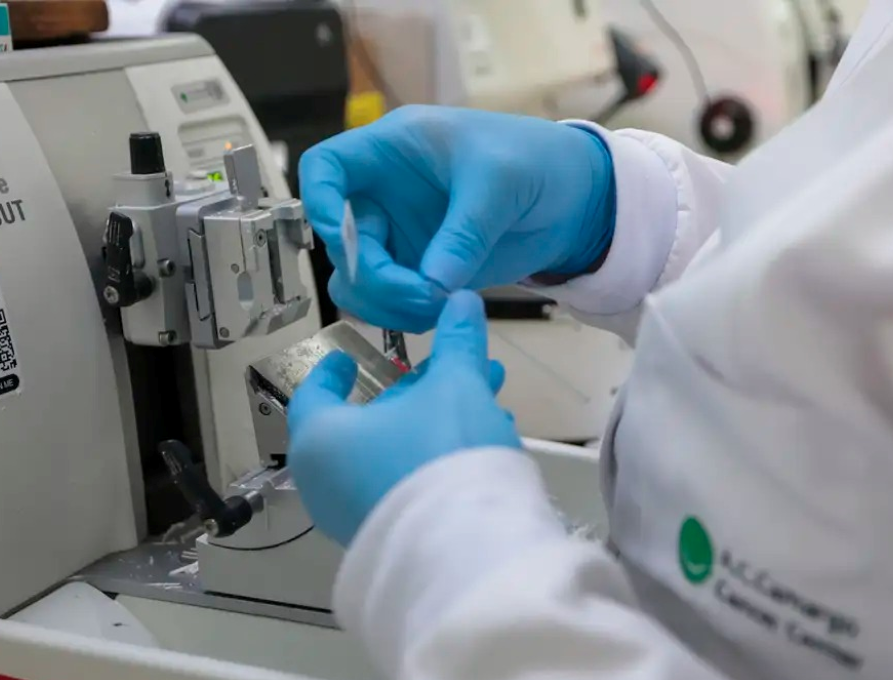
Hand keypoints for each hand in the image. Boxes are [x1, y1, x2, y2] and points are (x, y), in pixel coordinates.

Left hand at [287, 291, 520, 545]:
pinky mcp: (389, 541)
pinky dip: (434, 459)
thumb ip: (457, 343)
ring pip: (394, 454)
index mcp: (322, 437)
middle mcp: (326, 481)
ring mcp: (355, 516)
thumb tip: (461, 299)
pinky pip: (407, 486)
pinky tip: (483, 444)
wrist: (465, 554)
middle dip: (417, 391)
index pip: (315, 394)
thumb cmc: (439, 453)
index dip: (334, 370)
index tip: (349, 357)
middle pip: (366, 423)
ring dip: (437, 422)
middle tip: (449, 368)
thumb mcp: (455, 387)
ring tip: (487, 397)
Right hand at [300, 106, 615, 331]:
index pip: (326, 167)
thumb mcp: (501, 184)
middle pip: (340, 241)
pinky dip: (405, 315)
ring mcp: (399, 236)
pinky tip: (441, 313)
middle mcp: (384, 194)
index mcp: (392, 150)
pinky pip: (389, 301)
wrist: (575, 199)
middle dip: (373, 276)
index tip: (338, 239)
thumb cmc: (536, 162)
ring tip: (436, 308)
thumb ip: (465, 232)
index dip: (318, 202)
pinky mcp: (419, 270)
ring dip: (385, 303)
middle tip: (420, 296)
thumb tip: (431, 283)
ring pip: (358, 280)